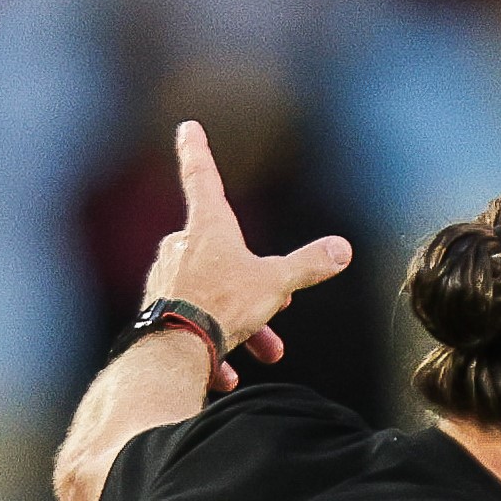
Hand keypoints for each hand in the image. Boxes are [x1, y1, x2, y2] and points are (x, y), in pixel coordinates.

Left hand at [143, 119, 351, 391]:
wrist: (175, 347)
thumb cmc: (224, 304)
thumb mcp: (277, 282)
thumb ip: (309, 264)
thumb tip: (343, 248)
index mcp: (207, 228)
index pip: (201, 177)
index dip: (196, 150)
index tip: (187, 126)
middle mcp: (181, 247)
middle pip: (224, 256)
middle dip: (256, 286)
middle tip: (279, 312)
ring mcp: (167, 279)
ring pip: (213, 295)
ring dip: (242, 324)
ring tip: (264, 351)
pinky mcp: (158, 312)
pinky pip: (193, 325)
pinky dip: (212, 349)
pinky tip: (226, 374)